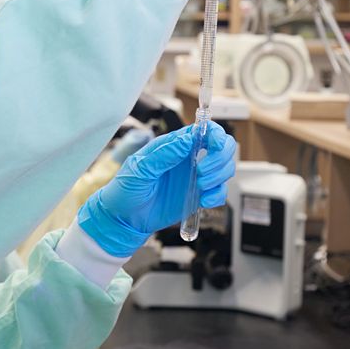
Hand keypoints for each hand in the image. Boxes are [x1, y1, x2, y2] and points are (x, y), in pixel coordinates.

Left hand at [77, 122, 236, 257]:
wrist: (124, 219)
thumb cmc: (126, 189)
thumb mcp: (140, 168)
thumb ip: (163, 154)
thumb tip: (186, 139)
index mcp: (174, 145)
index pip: (204, 130)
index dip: (215, 134)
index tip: (214, 146)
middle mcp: (188, 158)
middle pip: (223, 146)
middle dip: (220, 158)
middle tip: (203, 172)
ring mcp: (196, 177)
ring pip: (225, 168)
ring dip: (219, 177)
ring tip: (200, 186)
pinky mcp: (198, 195)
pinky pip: (219, 192)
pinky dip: (217, 196)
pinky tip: (203, 202)